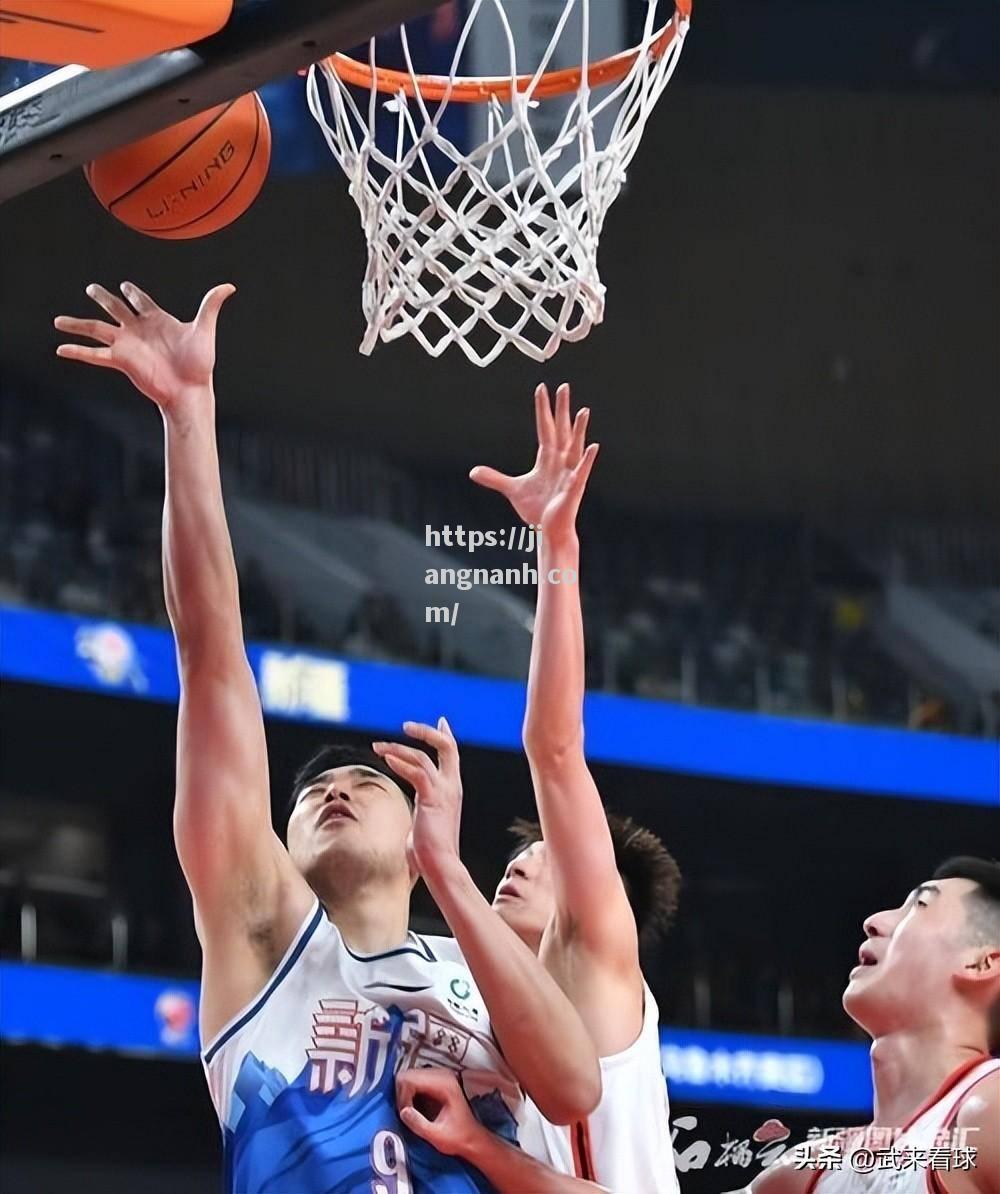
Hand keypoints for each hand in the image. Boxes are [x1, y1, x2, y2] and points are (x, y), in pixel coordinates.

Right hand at [54, 282, 234, 410]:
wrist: (190, 390)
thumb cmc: (200, 364)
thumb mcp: (204, 329)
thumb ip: (211, 304)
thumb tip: (230, 286)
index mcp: (157, 319)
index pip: (141, 300)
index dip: (133, 292)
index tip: (125, 285)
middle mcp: (139, 330)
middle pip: (115, 308)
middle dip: (104, 298)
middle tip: (91, 288)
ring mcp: (128, 345)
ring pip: (96, 328)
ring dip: (77, 324)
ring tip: (58, 321)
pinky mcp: (121, 360)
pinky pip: (94, 354)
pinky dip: (77, 352)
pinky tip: (61, 349)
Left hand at [372, 718, 461, 879]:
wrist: (441, 866)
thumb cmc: (430, 853)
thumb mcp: (425, 824)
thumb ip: (421, 812)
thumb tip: (410, 819)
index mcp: (451, 791)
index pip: (452, 756)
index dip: (445, 737)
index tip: (441, 722)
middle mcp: (451, 787)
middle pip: (447, 747)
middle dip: (427, 732)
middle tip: (406, 725)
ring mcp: (444, 792)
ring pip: (423, 757)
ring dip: (398, 748)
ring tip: (378, 746)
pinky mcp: (432, 799)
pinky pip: (417, 773)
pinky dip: (401, 763)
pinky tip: (386, 758)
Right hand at [396, 1067, 480, 1157]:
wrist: (472, 1139)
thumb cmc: (459, 1138)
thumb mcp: (437, 1136)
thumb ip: (419, 1124)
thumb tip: (403, 1112)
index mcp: (444, 1085)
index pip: (411, 1079)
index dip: (403, 1097)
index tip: (405, 1114)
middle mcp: (442, 1076)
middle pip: (408, 1075)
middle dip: (402, 1096)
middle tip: (405, 1114)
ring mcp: (439, 1077)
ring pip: (409, 1076)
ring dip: (404, 1095)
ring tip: (409, 1113)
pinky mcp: (436, 1082)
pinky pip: (414, 1081)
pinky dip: (409, 1095)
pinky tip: (413, 1109)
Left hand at [470, 383, 598, 542]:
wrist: (549, 530)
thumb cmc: (538, 509)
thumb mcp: (512, 489)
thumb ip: (494, 478)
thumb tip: (473, 471)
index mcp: (547, 459)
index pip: (545, 429)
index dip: (543, 410)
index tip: (542, 390)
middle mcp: (560, 462)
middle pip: (561, 430)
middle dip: (562, 409)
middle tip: (564, 387)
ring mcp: (568, 473)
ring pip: (574, 447)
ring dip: (579, 430)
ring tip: (583, 411)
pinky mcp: (573, 488)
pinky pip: (581, 471)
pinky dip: (587, 460)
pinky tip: (593, 446)